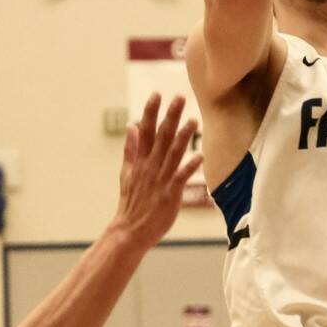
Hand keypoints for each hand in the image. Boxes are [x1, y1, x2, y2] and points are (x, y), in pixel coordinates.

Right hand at [112, 94, 200, 248]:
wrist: (129, 231)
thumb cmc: (131, 203)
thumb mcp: (127, 173)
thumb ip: (131, 149)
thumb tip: (131, 126)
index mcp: (140, 161)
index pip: (144, 131)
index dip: (151, 112)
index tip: (156, 94)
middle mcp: (150, 167)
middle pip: (161, 137)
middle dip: (170, 116)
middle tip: (179, 98)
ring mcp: (160, 180)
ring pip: (172, 154)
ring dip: (183, 137)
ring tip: (193, 121)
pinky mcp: (169, 195)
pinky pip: (181, 178)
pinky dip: (189, 167)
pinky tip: (200, 156)